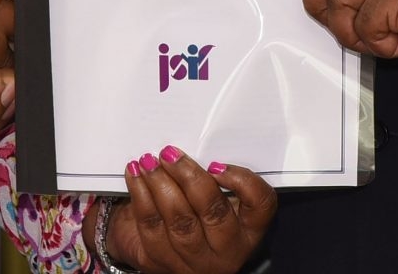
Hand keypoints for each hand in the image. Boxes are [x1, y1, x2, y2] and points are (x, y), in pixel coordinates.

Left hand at [106, 147, 274, 273]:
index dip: (243, 182)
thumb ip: (213, 174)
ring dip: (161, 185)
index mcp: (247, 229)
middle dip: (190, 178)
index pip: (261, 204)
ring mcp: (192, 260)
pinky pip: (150, 225)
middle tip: (170, 153)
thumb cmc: (190, 210)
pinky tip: (136, 174)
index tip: (216, 164)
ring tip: (150, 161)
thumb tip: (196, 137)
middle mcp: (225, 251)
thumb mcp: (211, 195)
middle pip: (215, 213)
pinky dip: (141, 194)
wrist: (151, 243)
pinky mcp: (159, 261)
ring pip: (180, 221)